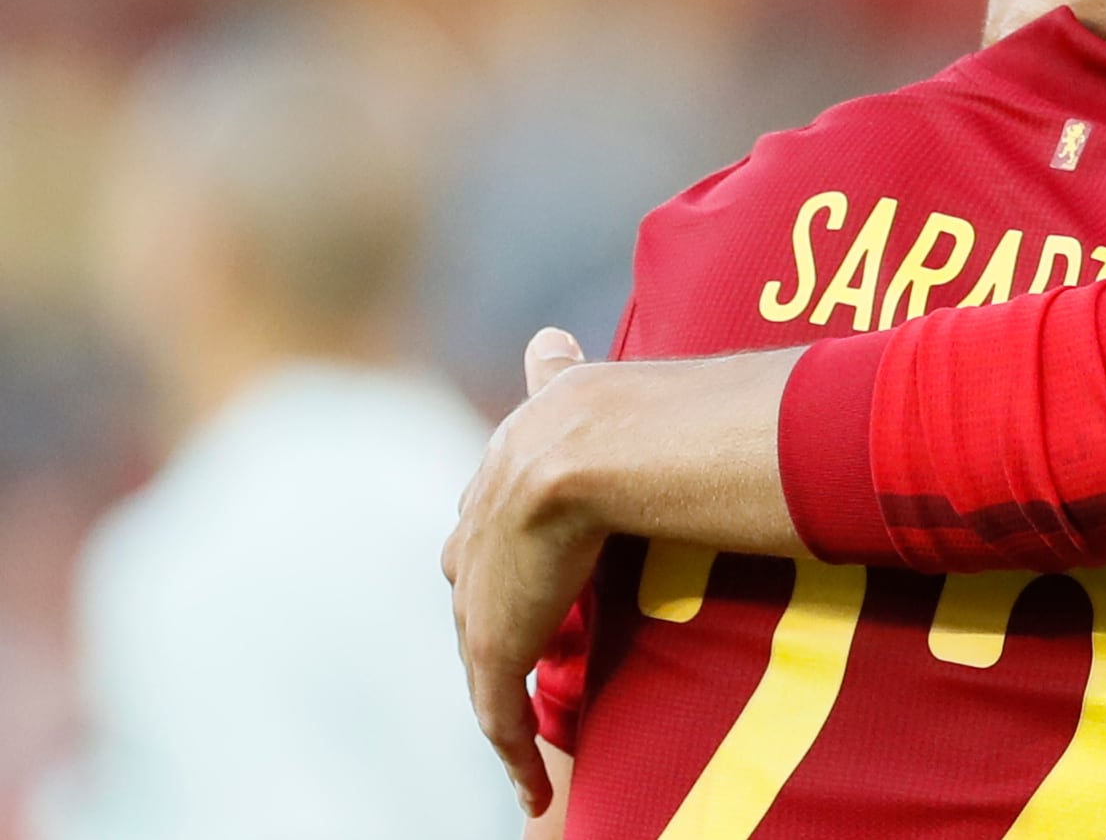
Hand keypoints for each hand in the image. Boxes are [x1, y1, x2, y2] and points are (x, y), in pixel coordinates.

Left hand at [444, 329, 600, 817]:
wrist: (584, 448)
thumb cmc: (612, 411)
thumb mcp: (572, 390)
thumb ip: (555, 371)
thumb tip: (544, 337)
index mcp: (499, 471)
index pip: (485, 515)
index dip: (500, 538)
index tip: (519, 553)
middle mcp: (478, 527)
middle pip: (474, 579)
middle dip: (493, 604)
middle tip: (522, 641)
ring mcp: (483, 591)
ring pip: (487, 646)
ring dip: (506, 682)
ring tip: (529, 722)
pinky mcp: (497, 646)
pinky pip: (500, 714)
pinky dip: (514, 752)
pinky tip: (530, 787)